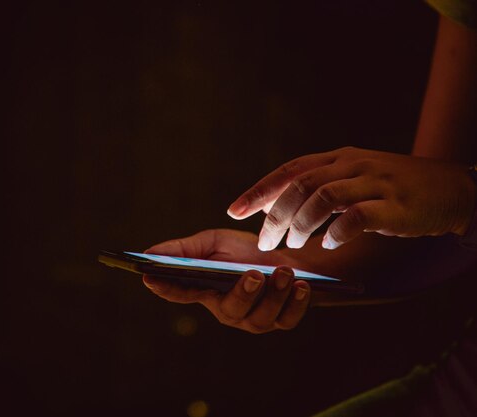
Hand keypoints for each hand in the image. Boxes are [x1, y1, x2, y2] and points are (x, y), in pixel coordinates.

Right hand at [142, 229, 310, 333]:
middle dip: (243, 293)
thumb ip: (185, 249)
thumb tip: (148, 252)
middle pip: (230, 309)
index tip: (149, 276)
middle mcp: (227, 310)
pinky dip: (296, 303)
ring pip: (261, 316)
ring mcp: (255, 320)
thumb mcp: (213, 242)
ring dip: (275, 294)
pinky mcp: (281, 321)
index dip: (163, 287)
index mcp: (205, 291)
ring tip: (285, 273)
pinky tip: (302, 285)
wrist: (284, 260)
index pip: (179, 292)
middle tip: (254, 274)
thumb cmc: (244, 252)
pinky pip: (288, 319)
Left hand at [227, 147, 476, 250]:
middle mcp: (352, 164)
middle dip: (275, 214)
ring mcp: (375, 182)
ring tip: (293, 244)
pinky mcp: (395, 204)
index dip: (260, 190)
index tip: (234, 209)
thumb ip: (320, 189)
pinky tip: (328, 246)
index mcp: (338, 158)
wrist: (452, 188)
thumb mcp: (354, 179)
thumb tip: (280, 208)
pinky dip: (336, 232)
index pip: (290, 170)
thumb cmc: (395, 188)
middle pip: (300, 184)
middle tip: (265, 241)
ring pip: (323, 196)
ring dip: (301, 224)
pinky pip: (357, 216)